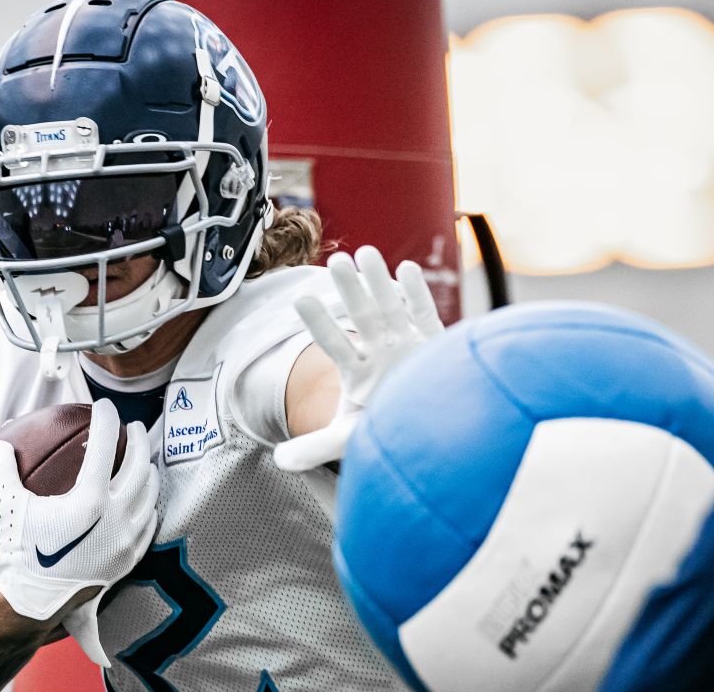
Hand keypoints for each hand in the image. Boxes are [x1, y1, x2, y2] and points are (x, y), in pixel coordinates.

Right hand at [0, 398, 157, 666]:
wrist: (34, 603)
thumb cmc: (20, 554)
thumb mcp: (8, 508)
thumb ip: (3, 471)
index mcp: (90, 498)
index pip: (105, 444)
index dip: (106, 419)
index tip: (104, 406)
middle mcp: (117, 515)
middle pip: (139, 464)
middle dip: (138, 439)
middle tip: (132, 427)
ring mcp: (128, 537)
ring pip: (150, 491)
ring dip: (147, 469)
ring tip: (141, 457)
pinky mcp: (131, 556)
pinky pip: (150, 521)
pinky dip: (148, 502)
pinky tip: (142, 498)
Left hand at [274, 246, 443, 471]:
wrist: (430, 433)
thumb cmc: (389, 432)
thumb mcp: (349, 440)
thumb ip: (315, 447)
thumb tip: (278, 462)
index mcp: (358, 373)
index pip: (334, 344)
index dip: (319, 323)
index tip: (299, 299)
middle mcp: (380, 353)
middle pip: (362, 317)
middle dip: (350, 290)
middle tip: (335, 260)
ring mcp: (407, 345)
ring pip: (391, 309)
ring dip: (379, 282)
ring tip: (364, 252)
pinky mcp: (435, 344)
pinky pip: (425, 315)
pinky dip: (416, 294)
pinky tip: (405, 269)